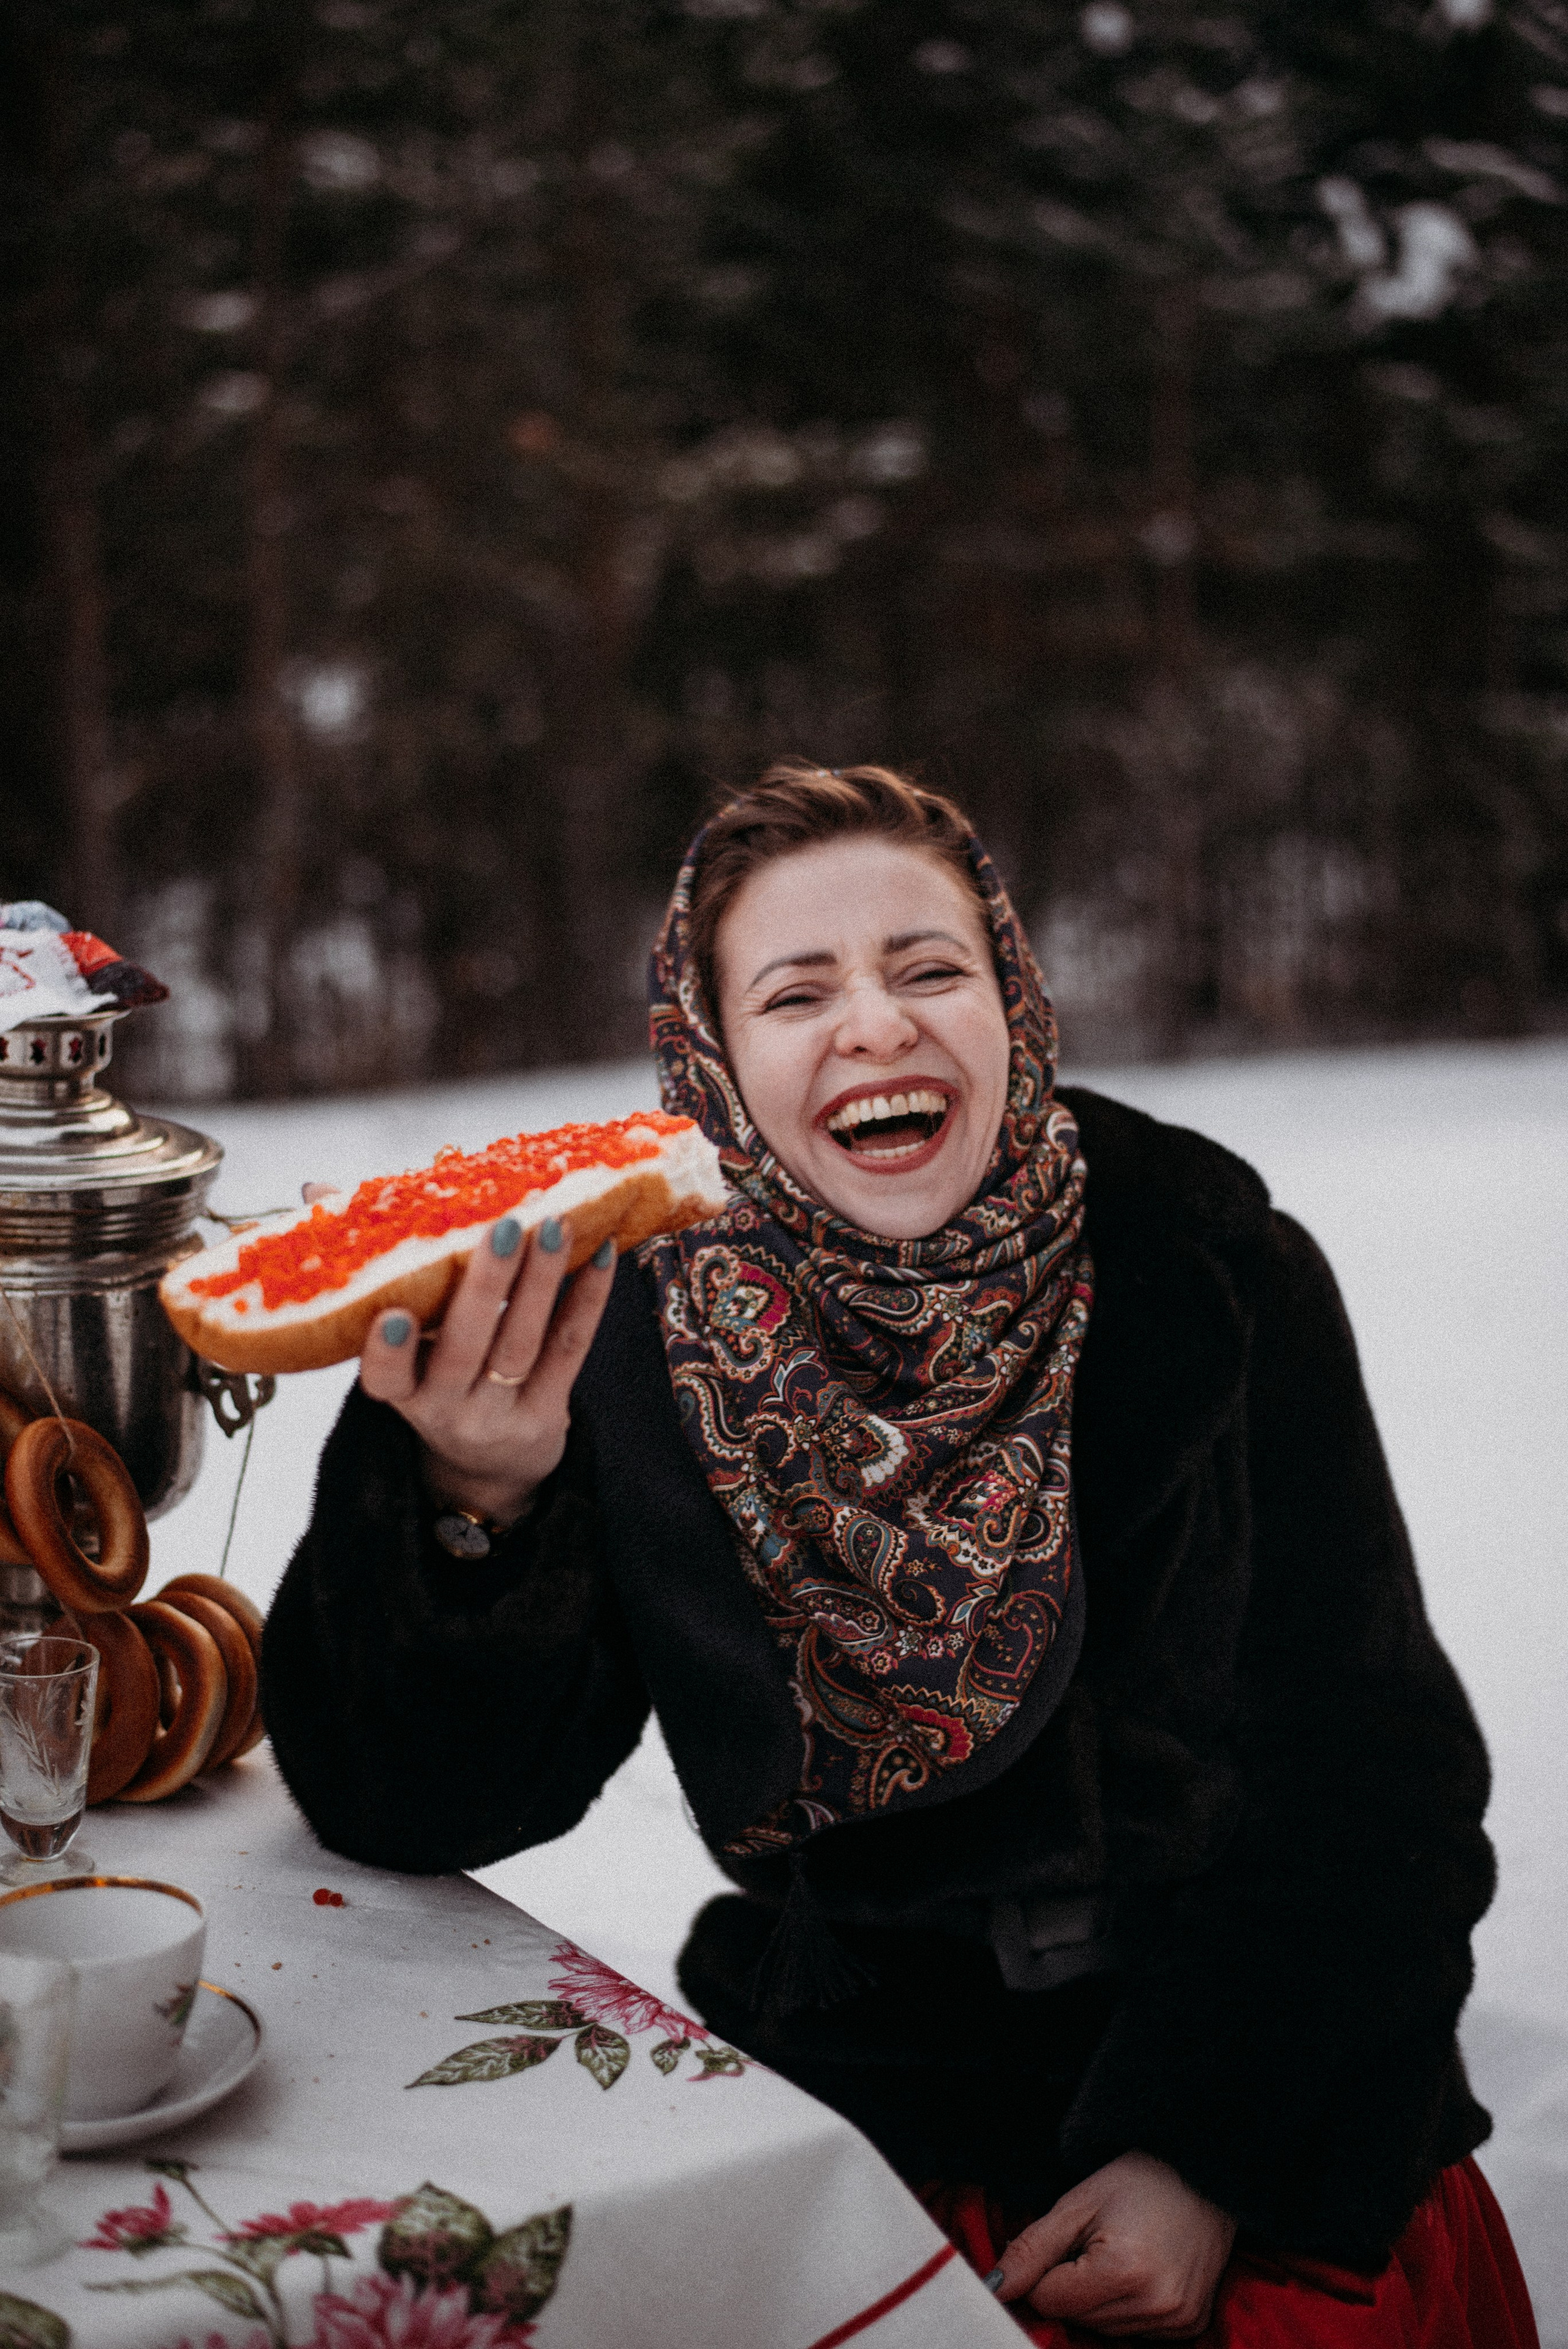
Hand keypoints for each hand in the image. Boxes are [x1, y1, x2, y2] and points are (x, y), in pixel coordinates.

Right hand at [357, 1211, 617, 1530]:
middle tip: (504, 1227)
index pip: (386, 1380)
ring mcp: (502, 1415)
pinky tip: (600, 1253)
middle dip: (486, 1287)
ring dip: (541, 1281)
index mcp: (402, 1392)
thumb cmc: (434, 1376)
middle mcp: (447, 1409)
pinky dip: (586, 1299)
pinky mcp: (550, 1414)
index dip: (387, 1353)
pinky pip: (569, 1349)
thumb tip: (316, 1189)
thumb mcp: (397, 1343)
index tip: (391, 1316)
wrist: (489, 1465)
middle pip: (465, 1347)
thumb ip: (365, 1266)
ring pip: (523, 1343)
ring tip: (555, 1224)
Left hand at [991, 2151, 1235, 2337]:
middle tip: (1099, 2242)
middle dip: (1073, 2286)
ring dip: (1098, 2300)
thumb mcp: (1076, 2205)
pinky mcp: (1189, 2328)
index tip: (1069, 2240)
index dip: (1048, 2269)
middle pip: (1076, 2319)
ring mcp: (1176, 2322)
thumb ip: (1031, 2250)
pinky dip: (1126, 2309)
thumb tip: (993, 2290)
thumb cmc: (1137, 2181)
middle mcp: (1155, 2305)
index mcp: (1123, 2271)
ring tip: (1122, 2253)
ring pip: (1102, 2331)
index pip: (1049, 2300)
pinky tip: (1140, 2273)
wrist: (1203, 2174)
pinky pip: (1134, 2334)